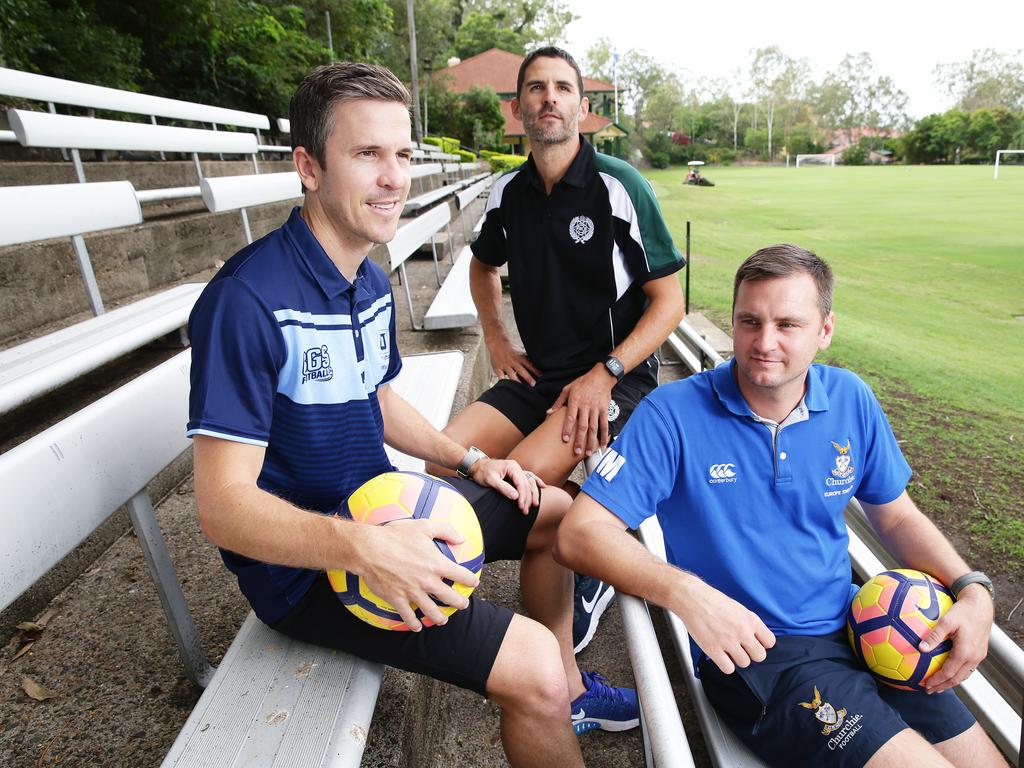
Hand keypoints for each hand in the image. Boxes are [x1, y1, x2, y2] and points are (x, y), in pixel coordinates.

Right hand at [355, 518, 479, 631]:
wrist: (369, 549)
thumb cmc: (396, 535)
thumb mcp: (423, 526)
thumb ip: (445, 530)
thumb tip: (461, 538)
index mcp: (436, 563)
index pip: (461, 575)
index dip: (470, 580)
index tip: (473, 582)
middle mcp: (427, 581)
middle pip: (450, 597)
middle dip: (460, 602)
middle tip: (462, 604)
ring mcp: (412, 592)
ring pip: (432, 611)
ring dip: (439, 618)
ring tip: (443, 620)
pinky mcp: (397, 599)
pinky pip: (408, 616)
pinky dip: (413, 623)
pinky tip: (416, 627)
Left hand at [469, 457, 543, 513]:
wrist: (476, 466)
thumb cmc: (481, 472)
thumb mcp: (490, 480)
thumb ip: (503, 488)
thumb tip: (516, 496)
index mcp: (512, 467)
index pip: (521, 483)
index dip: (523, 496)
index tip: (521, 507)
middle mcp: (516, 467)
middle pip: (526, 484)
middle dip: (527, 498)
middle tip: (525, 511)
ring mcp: (516, 469)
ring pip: (529, 482)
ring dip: (532, 494)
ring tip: (535, 505)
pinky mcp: (515, 473)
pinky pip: (528, 477)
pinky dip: (535, 482)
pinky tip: (542, 486)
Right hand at [486, 336, 540, 385]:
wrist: (497, 343)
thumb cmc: (511, 349)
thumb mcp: (520, 352)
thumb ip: (526, 359)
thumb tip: (537, 365)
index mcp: (520, 358)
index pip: (529, 365)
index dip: (535, 371)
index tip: (541, 377)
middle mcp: (513, 362)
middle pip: (521, 371)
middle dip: (528, 378)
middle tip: (534, 384)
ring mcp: (505, 366)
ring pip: (511, 375)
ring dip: (517, 381)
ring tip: (521, 388)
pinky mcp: (498, 369)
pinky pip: (500, 376)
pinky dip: (503, 381)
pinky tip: (506, 387)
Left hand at [546, 365, 614, 456]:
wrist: (601, 376)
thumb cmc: (583, 382)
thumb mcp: (568, 389)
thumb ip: (558, 402)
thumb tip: (549, 413)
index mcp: (575, 401)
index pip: (570, 417)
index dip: (567, 428)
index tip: (565, 439)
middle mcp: (586, 406)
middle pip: (582, 425)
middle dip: (579, 440)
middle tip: (576, 451)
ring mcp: (596, 409)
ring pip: (593, 427)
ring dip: (591, 441)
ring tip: (588, 452)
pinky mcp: (604, 410)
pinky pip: (604, 424)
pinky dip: (603, 436)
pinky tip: (601, 445)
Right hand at [674, 576, 775, 674]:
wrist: (691, 598)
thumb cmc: (712, 600)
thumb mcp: (738, 608)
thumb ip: (749, 623)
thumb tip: (756, 638)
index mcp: (750, 619)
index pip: (770, 642)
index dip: (762, 644)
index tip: (755, 642)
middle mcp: (742, 631)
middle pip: (760, 656)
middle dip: (751, 653)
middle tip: (742, 648)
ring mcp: (728, 641)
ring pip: (745, 663)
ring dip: (737, 659)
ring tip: (729, 650)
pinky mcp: (713, 649)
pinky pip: (728, 669)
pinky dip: (725, 665)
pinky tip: (721, 656)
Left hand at [919, 584, 993, 692]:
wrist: (981, 605)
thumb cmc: (962, 611)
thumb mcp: (946, 621)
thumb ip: (934, 636)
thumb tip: (920, 648)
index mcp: (965, 652)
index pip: (949, 673)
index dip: (937, 681)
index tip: (925, 685)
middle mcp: (974, 657)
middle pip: (957, 678)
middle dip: (943, 686)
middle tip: (930, 690)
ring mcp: (978, 656)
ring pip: (964, 675)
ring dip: (951, 682)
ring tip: (938, 686)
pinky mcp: (980, 652)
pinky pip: (968, 668)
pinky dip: (958, 674)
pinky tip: (949, 672)